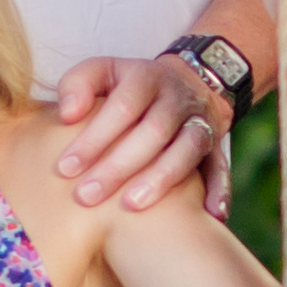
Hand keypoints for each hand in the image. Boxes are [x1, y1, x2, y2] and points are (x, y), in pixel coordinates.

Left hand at [50, 54, 228, 213]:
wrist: (186, 81)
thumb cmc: (127, 85)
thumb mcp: (101, 71)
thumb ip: (78, 85)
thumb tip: (67, 115)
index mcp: (147, 77)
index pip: (122, 107)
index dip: (95, 138)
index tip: (65, 168)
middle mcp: (177, 99)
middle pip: (154, 132)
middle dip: (119, 166)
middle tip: (86, 196)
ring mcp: (200, 122)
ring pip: (188, 149)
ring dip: (162, 179)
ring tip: (131, 206)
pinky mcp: (216, 145)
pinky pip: (221, 166)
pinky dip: (219, 189)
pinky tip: (209, 216)